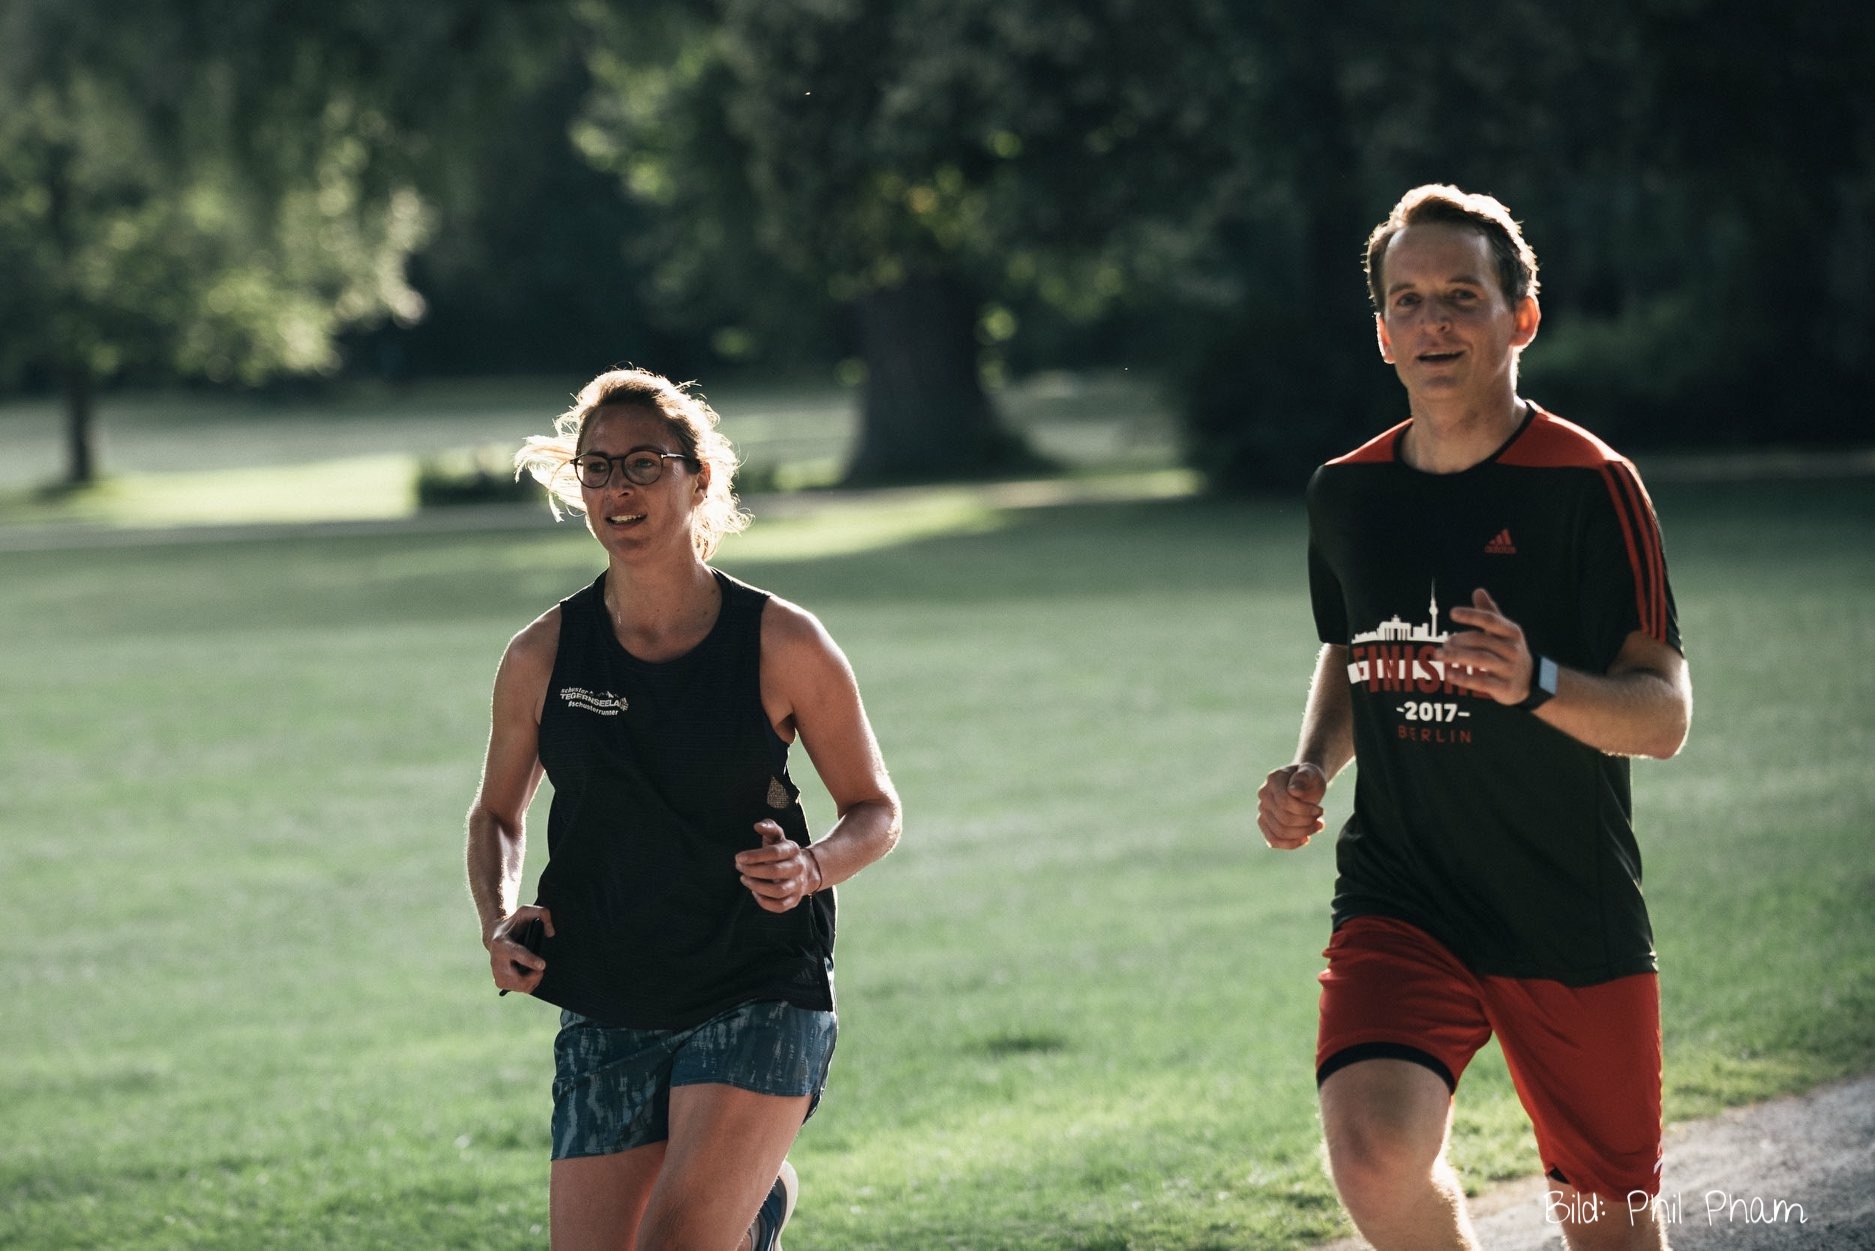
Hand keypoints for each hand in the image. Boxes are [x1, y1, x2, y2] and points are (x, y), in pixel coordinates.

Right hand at [487, 905, 552, 994]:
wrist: (496, 935)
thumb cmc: (515, 923)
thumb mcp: (526, 910)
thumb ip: (542, 913)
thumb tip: (550, 933)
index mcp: (501, 943)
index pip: (516, 953)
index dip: (530, 960)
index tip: (542, 965)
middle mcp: (496, 960)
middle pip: (517, 979)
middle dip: (533, 977)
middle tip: (542, 969)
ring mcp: (496, 972)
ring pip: (519, 987)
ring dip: (532, 981)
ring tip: (537, 971)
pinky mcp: (499, 981)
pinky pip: (517, 989)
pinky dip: (527, 985)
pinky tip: (530, 975)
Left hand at [736, 819, 823, 912]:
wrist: (805, 870)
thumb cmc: (783, 853)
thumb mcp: (778, 837)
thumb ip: (769, 828)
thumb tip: (757, 825)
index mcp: (793, 850)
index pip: (775, 852)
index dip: (755, 855)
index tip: (739, 857)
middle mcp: (798, 868)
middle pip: (776, 872)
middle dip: (753, 870)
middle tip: (739, 868)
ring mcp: (797, 885)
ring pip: (778, 891)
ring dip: (757, 886)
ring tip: (744, 879)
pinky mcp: (794, 900)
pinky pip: (780, 906)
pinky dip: (765, 902)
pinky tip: (754, 893)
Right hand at [1258, 762, 1327, 849]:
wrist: (1306, 784)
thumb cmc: (1310, 778)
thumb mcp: (1312, 773)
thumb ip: (1303, 777)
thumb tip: (1293, 791)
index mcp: (1273, 779)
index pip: (1284, 802)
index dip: (1305, 810)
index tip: (1321, 810)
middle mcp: (1264, 795)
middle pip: (1283, 819)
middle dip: (1306, 822)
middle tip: (1320, 819)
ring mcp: (1262, 809)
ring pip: (1279, 832)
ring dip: (1302, 833)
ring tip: (1316, 827)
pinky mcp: (1265, 822)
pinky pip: (1273, 840)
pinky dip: (1290, 844)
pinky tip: (1305, 839)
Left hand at [1439, 587, 1536, 704]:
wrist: (1530, 681)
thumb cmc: (1509, 651)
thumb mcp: (1504, 632)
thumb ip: (1490, 613)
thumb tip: (1478, 591)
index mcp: (1512, 632)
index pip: (1491, 620)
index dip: (1472, 615)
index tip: (1452, 613)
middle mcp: (1512, 649)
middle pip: (1481, 640)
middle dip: (1458, 640)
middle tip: (1443, 642)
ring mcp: (1509, 669)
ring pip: (1480, 659)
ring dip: (1456, 656)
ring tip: (1439, 655)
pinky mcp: (1504, 687)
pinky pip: (1482, 681)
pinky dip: (1463, 677)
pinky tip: (1449, 674)